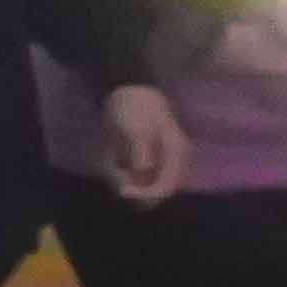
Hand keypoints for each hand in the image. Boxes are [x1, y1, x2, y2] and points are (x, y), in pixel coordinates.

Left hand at [97, 83, 188, 205]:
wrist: (129, 91)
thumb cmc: (134, 108)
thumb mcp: (135, 128)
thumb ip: (140, 151)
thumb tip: (143, 171)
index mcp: (175, 154)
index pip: (166, 188)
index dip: (145, 195)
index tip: (122, 191)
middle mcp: (173, 162)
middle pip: (154, 190)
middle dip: (133, 187)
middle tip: (112, 170)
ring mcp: (161, 162)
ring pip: (143, 185)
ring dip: (125, 179)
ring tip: (111, 159)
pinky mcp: (148, 161)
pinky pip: (136, 176)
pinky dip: (122, 172)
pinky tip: (111, 157)